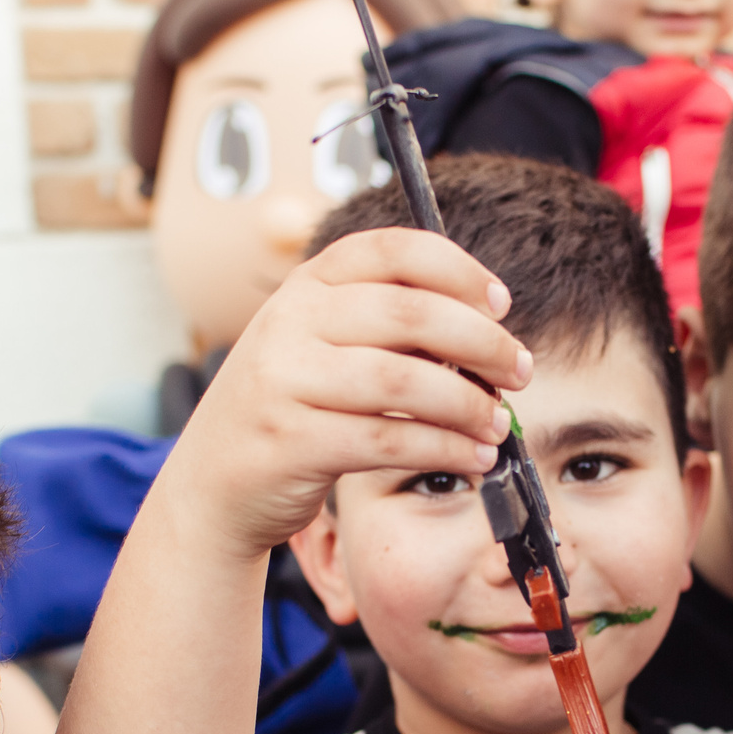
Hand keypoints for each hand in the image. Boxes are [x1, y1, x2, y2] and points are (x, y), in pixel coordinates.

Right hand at [164, 228, 529, 557]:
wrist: (212, 482)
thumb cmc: (288, 409)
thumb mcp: (319, 347)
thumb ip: (385, 328)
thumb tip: (485, 333)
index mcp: (305, 286)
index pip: (393, 250)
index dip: (459, 270)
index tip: (501, 304)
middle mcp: (291, 323)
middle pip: (412, 314)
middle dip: (483, 342)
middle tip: (520, 371)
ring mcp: (286, 381)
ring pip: (405, 380)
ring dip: (468, 405)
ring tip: (499, 424)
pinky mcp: (293, 441)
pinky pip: (389, 439)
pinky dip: (444, 449)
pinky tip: (473, 457)